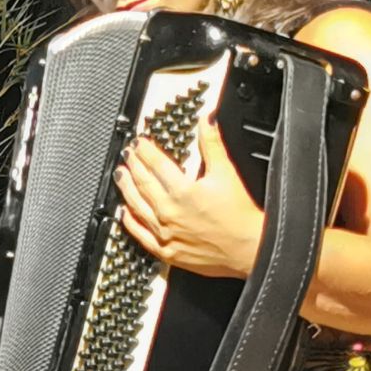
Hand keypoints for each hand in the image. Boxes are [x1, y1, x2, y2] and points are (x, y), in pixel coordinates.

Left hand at [114, 119, 264, 277]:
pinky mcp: (165, 251)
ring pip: (136, 206)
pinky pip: (140, 234)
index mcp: (183, 191)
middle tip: (127, 155)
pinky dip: (130, 222)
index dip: (145, 150)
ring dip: (126, 189)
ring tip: (120, 175)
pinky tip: (124, 212)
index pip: (156, 164)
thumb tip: (207, 120)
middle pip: (142, 183)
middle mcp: (169, 211)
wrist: (250, 249)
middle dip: (133, 165)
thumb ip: (213, 144)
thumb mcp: (226, 173)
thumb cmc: (240, 215)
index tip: (138, 143)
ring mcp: (165, 233)